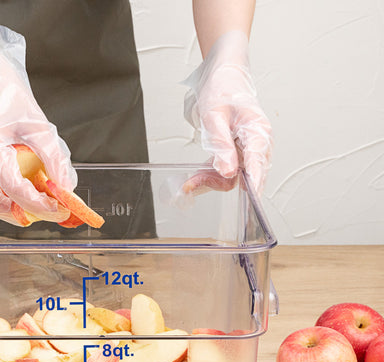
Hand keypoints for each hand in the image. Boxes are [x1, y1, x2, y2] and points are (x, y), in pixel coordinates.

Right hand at [0, 6, 72, 224]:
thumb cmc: (5, 91)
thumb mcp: (37, 122)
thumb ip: (53, 157)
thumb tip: (65, 187)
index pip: (14, 188)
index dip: (39, 204)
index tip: (60, 209)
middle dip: (24, 213)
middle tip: (49, 211)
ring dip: (13, 206)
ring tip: (38, 200)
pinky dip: (3, 193)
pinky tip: (22, 188)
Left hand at [184, 30, 272, 195]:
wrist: (222, 74)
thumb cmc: (222, 88)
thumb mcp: (215, 115)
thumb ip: (222, 145)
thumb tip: (229, 171)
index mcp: (258, 132)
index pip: (258, 164)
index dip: (253, 183)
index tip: (248, 200)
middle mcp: (256, 144)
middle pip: (243, 175)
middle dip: (217, 182)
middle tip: (191, 184)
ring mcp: (247, 150)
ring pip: (233, 176)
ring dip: (210, 181)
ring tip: (188, 183)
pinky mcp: (236, 153)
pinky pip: (225, 170)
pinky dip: (209, 175)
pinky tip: (194, 178)